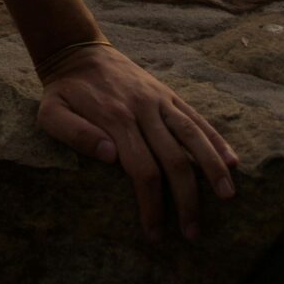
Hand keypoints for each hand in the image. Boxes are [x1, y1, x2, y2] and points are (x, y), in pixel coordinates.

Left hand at [35, 41, 239, 241]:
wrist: (75, 49)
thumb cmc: (63, 90)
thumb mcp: (50, 113)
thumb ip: (75, 134)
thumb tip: (110, 157)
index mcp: (115, 119)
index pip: (143, 171)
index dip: (152, 205)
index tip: (155, 233)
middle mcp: (142, 109)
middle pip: (173, 159)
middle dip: (186, 200)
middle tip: (192, 233)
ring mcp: (158, 99)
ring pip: (193, 135)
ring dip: (212, 168)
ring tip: (228, 197)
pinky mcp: (167, 93)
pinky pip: (196, 117)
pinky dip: (215, 139)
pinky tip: (232, 161)